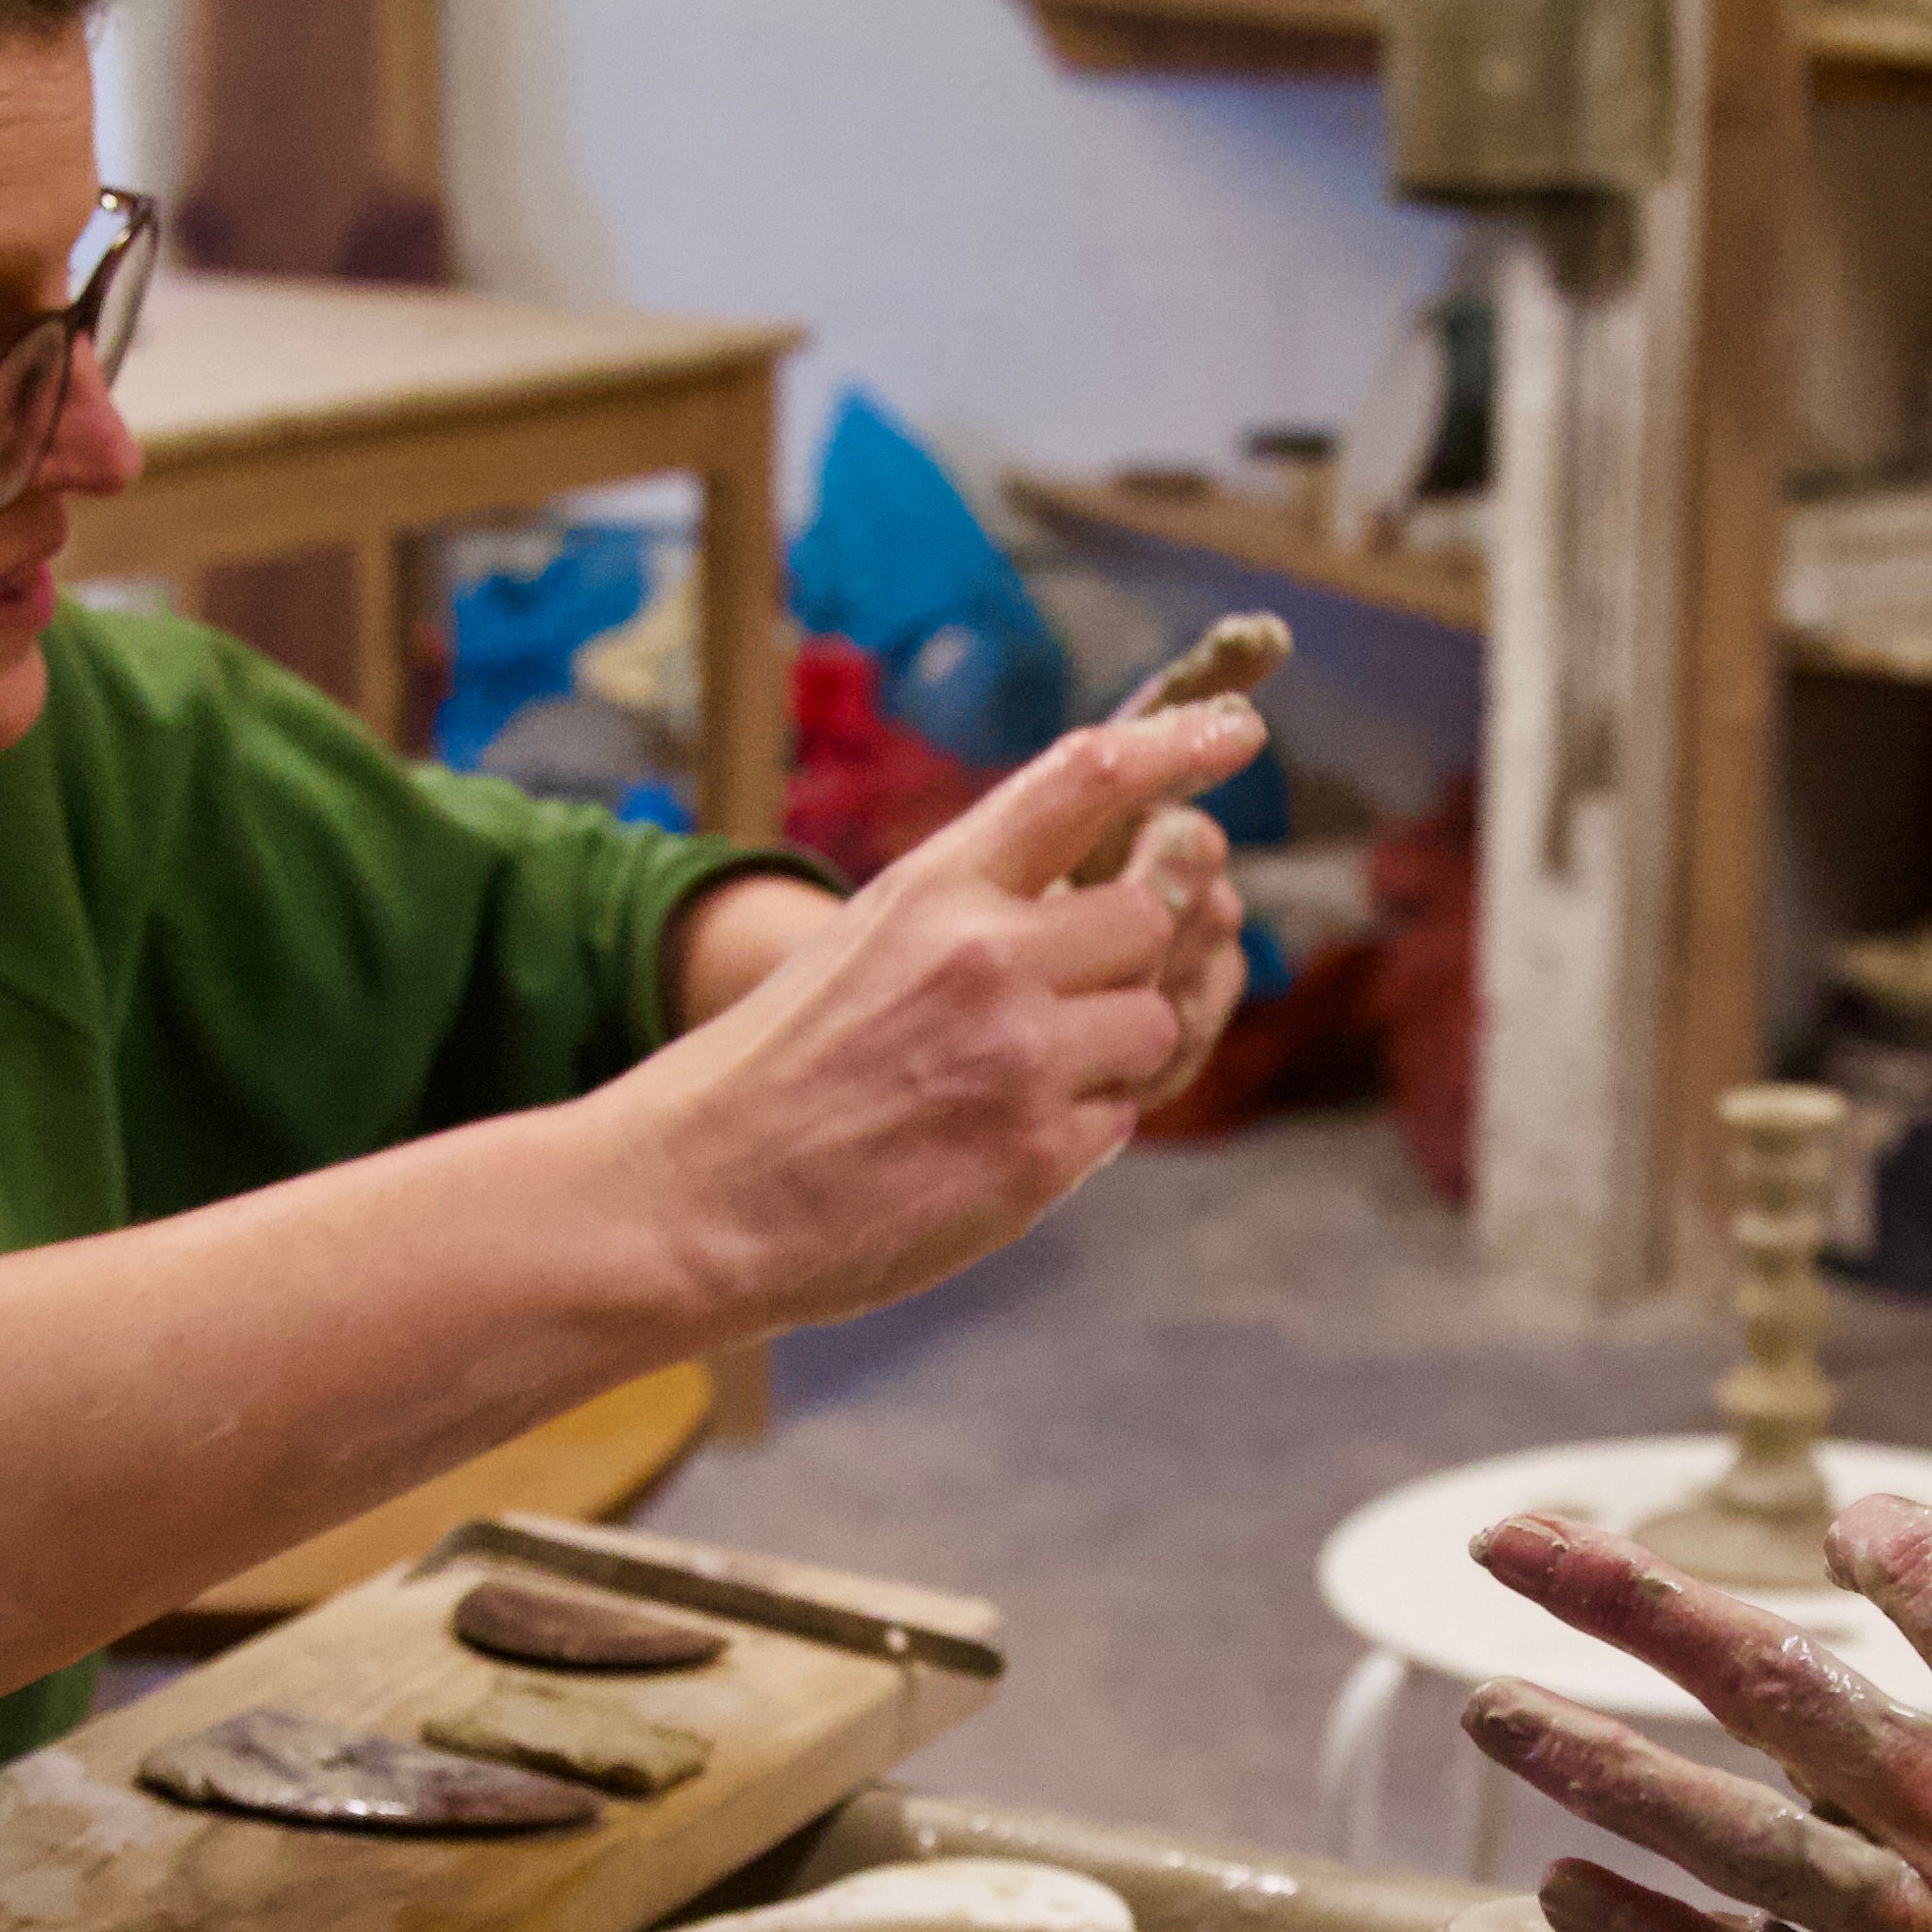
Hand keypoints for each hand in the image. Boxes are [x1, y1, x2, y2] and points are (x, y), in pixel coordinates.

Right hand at [594, 699, 1262, 1330]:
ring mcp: (1022, 1058)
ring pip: (1154, 1024)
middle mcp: (989, 955)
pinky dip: (1079, 1130)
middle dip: (1132, 956)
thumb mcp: (862, 942)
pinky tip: (990, 1144)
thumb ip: (973, 908)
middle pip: (1151, 915)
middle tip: (1072, 996)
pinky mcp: (1039, 1157)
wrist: (695, 1197)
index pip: (1085, 778)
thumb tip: (1100, 895)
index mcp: (935, 885)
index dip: (1176, 747)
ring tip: (1012, 1084)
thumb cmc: (770, 1074)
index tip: (1237, 734)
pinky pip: (1121, 1120)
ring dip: (1112, 1052)